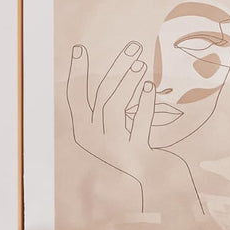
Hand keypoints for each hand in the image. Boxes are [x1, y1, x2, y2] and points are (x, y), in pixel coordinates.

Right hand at [65, 41, 201, 217]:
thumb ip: (109, 104)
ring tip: (142, 65)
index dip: (77, 72)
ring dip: (129, 82)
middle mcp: (94, 142)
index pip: (76, 98)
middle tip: (134, 46)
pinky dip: (144, 104)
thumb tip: (117, 67)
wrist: (154, 183)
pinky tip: (150, 88)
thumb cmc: (134, 149)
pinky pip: (138, 123)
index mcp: (84, 134)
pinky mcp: (135, 155)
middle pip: (101, 97)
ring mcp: (114, 149)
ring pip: (115, 107)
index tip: (80, 48)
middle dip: (117, 68)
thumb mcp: (116, 126)